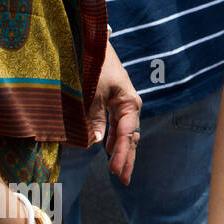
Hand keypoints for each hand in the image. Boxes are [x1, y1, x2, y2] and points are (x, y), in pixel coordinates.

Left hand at [87, 42, 140, 184]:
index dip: (121, 154)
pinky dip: (114, 139)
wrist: (94, 43)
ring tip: (120, 170)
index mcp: (129, 103)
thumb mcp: (92, 92)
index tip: (115, 172)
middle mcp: (130, 106)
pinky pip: (118, 126)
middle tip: (124, 180)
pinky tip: (108, 149)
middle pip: (131, 138)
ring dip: (122, 151)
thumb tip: (93, 143)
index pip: (126, 135)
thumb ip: (94, 118)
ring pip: (125, 133)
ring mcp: (123, 104)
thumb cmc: (95, 65)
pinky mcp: (115, 102)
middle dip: (127, 159)